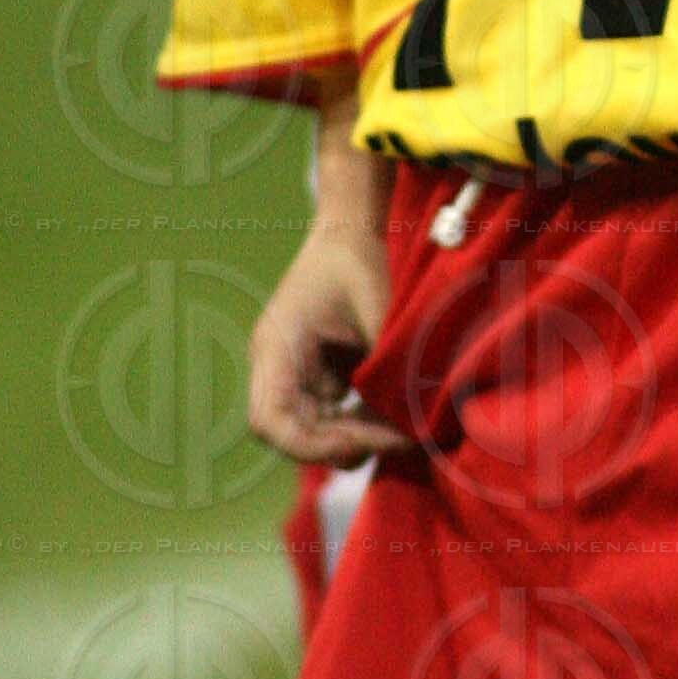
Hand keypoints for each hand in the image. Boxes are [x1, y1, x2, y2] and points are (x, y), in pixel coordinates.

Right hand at [247, 213, 415, 466]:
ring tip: (400, 431)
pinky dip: (357, 424)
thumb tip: (407, 422)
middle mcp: (275, 366)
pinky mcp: (313, 376)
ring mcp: (292, 373)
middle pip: (289, 434)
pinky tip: (392, 418)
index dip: (311, 446)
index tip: (361, 442)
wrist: (349, 232)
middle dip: (340, 446)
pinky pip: (328, 417)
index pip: (270, 420)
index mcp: (276, 346)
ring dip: (353, 439)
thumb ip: (386, 366)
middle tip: (396, 439)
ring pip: (311, 431)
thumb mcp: (378, 311)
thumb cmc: (359, 262)